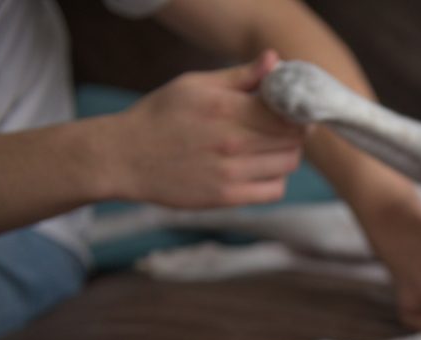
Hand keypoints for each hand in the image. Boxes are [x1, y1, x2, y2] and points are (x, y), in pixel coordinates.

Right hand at [111, 50, 303, 207]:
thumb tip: (274, 61)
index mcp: (225, 108)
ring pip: (287, 164)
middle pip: (292, 139)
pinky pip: (274, 190)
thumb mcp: (194, 85)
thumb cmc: (160, 116)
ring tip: (271, 148)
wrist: (124, 157)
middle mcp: (231, 141)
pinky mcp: (227, 197)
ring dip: (287, 155)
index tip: (291, 109)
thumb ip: (239, 76)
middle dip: (294, 132)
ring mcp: (230, 172)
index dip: (296, 110)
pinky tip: (261, 169)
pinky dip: (276, 180)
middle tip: (283, 128)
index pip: (286, 112)